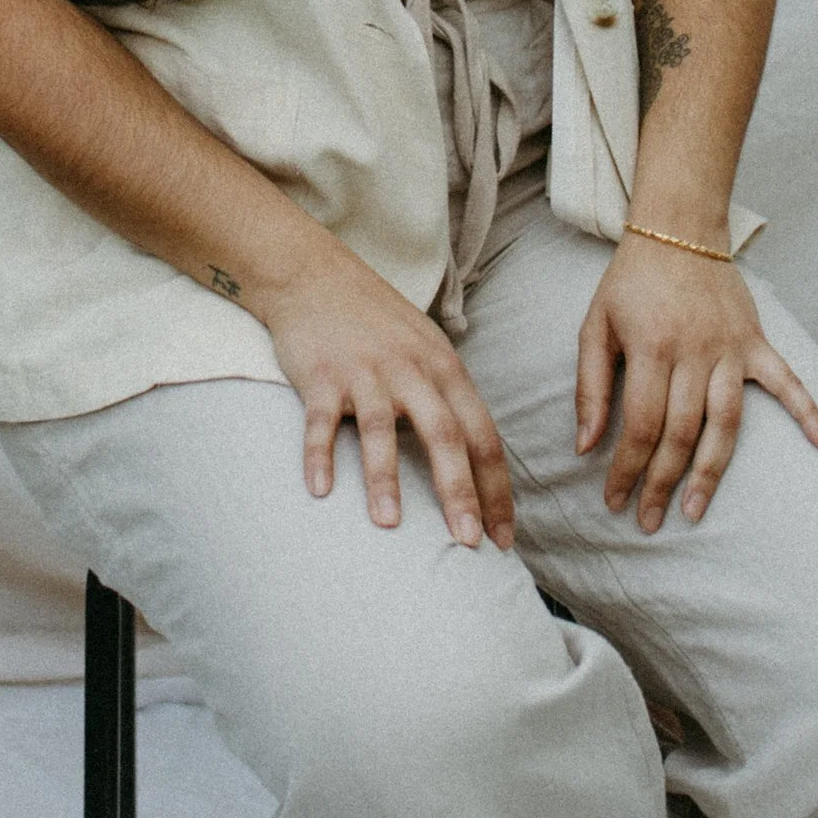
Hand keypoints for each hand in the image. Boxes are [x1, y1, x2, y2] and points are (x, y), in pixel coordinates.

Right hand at [256, 245, 515, 552]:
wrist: (314, 274)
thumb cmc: (376, 320)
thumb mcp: (427, 348)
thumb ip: (450, 397)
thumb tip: (478, 460)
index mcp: (445, 369)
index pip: (482, 435)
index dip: (496, 489)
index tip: (503, 538)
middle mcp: (410, 370)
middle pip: (443, 435)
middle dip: (459, 492)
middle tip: (468, 543)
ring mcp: (364, 372)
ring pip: (380, 430)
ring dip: (386, 479)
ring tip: (391, 526)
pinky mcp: (320, 375)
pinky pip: (321, 421)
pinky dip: (320, 455)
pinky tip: (320, 491)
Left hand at [576, 240, 817, 529]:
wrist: (678, 229)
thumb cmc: (631, 283)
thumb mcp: (595, 326)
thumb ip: (590, 386)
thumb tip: (584, 445)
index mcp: (651, 348)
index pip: (640, 425)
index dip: (627, 468)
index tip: (615, 500)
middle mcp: (695, 352)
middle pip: (682, 433)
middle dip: (662, 483)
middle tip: (649, 521)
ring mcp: (731, 349)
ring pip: (726, 422)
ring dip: (712, 471)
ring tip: (694, 510)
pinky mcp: (756, 342)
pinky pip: (789, 382)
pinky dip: (810, 413)